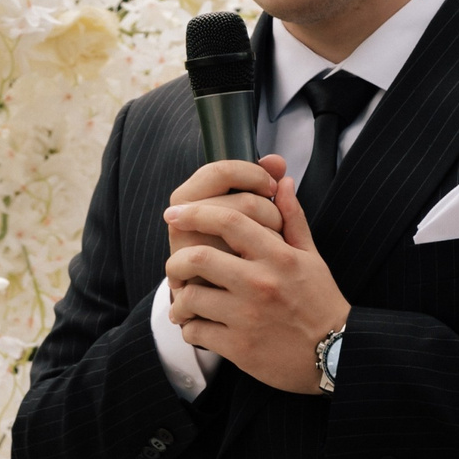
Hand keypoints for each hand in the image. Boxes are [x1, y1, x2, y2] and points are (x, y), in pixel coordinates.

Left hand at [163, 173, 349, 393]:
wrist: (336, 354)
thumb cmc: (320, 302)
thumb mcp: (311, 257)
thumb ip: (292, 219)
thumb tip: (282, 182)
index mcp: (278, 256)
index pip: (229, 220)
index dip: (196, 213)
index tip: (174, 214)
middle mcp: (261, 283)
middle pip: (198, 257)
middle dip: (176, 262)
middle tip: (175, 268)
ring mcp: (248, 315)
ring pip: (191, 297)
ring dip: (179, 300)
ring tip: (183, 303)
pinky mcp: (239, 346)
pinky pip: (195, 332)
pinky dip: (188, 329)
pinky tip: (195, 327)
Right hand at [166, 155, 287, 285]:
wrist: (211, 297)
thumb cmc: (228, 246)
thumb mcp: (241, 209)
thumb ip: (258, 181)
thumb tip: (277, 161)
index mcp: (187, 197)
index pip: (221, 171)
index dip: (254, 174)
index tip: (270, 188)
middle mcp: (181, 221)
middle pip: (245, 201)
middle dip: (271, 210)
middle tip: (276, 224)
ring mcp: (191, 251)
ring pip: (251, 230)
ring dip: (272, 234)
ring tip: (269, 243)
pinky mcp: (206, 276)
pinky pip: (248, 258)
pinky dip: (266, 257)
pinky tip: (264, 263)